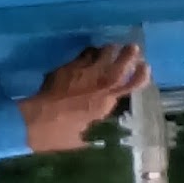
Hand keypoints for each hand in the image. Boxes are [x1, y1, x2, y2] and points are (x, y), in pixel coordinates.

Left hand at [18, 44, 147, 152]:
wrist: (39, 120)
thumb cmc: (60, 134)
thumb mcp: (81, 135)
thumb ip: (89, 125)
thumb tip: (89, 129)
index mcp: (106, 103)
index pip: (132, 85)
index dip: (141, 75)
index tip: (145, 67)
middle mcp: (101, 85)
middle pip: (122, 64)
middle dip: (129, 55)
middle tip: (134, 47)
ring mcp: (86, 72)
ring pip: (105, 54)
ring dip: (110, 49)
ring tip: (113, 47)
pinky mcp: (71, 66)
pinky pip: (86, 53)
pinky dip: (91, 51)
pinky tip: (91, 51)